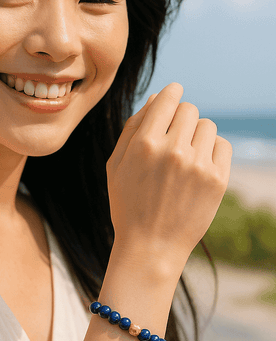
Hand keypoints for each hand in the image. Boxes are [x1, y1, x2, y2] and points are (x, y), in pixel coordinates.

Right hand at [106, 82, 232, 269]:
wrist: (151, 247)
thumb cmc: (128, 204)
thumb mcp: (116, 165)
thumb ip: (133, 128)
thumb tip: (157, 98)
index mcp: (145, 144)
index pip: (168, 98)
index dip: (172, 93)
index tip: (173, 96)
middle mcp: (173, 150)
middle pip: (189, 109)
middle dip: (181, 118)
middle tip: (174, 137)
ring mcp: (198, 165)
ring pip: (207, 126)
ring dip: (197, 134)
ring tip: (185, 156)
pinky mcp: (217, 180)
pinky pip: (223, 146)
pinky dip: (212, 150)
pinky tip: (199, 165)